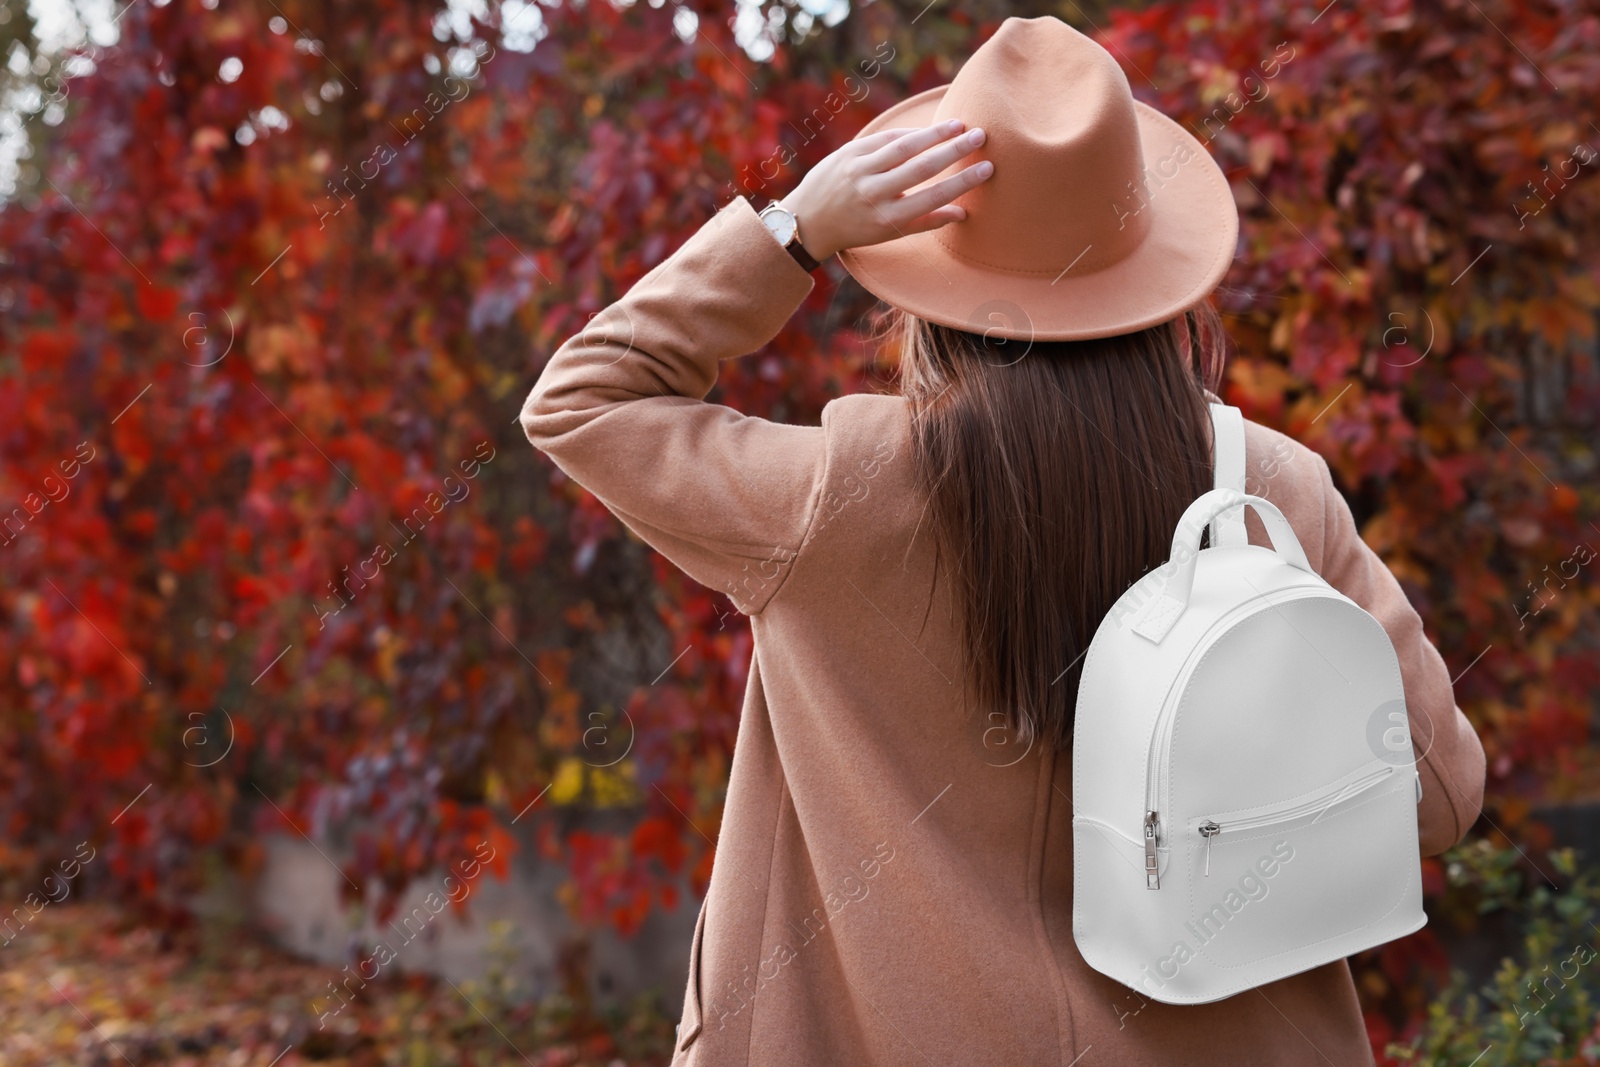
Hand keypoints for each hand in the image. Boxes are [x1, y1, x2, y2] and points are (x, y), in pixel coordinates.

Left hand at [777, 119, 992, 260]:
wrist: (808, 221)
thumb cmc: (856, 229)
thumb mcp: (889, 234)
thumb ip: (926, 223)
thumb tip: (963, 212)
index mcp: (887, 218)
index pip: (933, 197)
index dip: (963, 182)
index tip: (987, 168)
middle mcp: (874, 194)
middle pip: (922, 167)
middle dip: (955, 150)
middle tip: (980, 136)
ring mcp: (859, 171)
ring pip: (903, 147)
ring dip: (935, 133)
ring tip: (959, 125)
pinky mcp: (847, 153)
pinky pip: (884, 139)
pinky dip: (908, 133)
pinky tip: (928, 130)